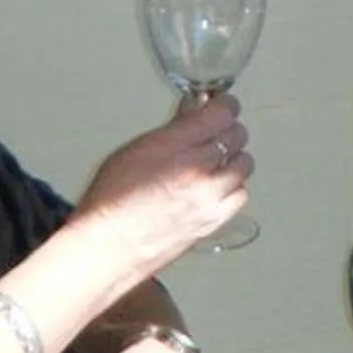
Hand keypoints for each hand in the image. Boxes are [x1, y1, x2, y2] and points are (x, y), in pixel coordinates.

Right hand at [75, 93, 253, 272]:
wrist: (108, 247)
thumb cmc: (110, 203)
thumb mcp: (134, 151)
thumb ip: (172, 130)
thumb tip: (192, 112)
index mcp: (175, 146)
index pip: (222, 112)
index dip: (225, 105)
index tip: (223, 106)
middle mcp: (196, 169)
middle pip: (237, 136)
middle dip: (227, 130)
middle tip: (216, 133)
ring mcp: (208, 197)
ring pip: (244, 165)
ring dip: (233, 160)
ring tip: (217, 162)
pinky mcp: (213, 221)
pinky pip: (239, 195)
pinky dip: (232, 189)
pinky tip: (217, 188)